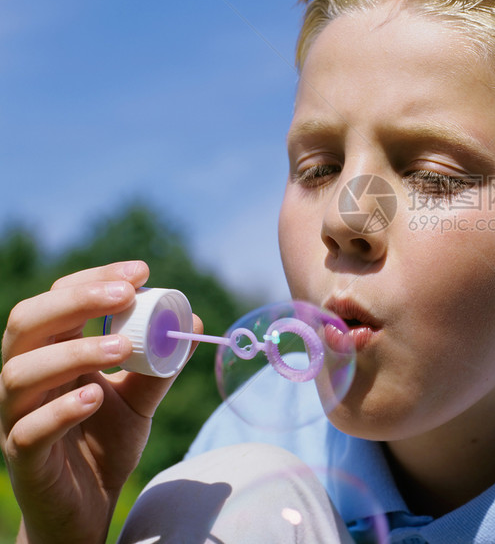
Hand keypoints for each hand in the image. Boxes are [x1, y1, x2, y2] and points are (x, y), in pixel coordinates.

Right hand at [0, 261, 201, 543]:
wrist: (89, 507)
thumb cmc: (105, 442)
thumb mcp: (140, 397)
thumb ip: (161, 363)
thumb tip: (194, 323)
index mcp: (53, 352)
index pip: (59, 299)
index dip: (94, 278)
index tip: (141, 271)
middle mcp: (27, 377)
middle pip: (27, 323)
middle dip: (76, 301)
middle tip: (126, 294)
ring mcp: (17, 416)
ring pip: (21, 373)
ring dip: (73, 352)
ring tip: (123, 348)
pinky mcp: (23, 458)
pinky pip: (28, 430)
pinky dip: (61, 410)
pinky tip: (95, 397)